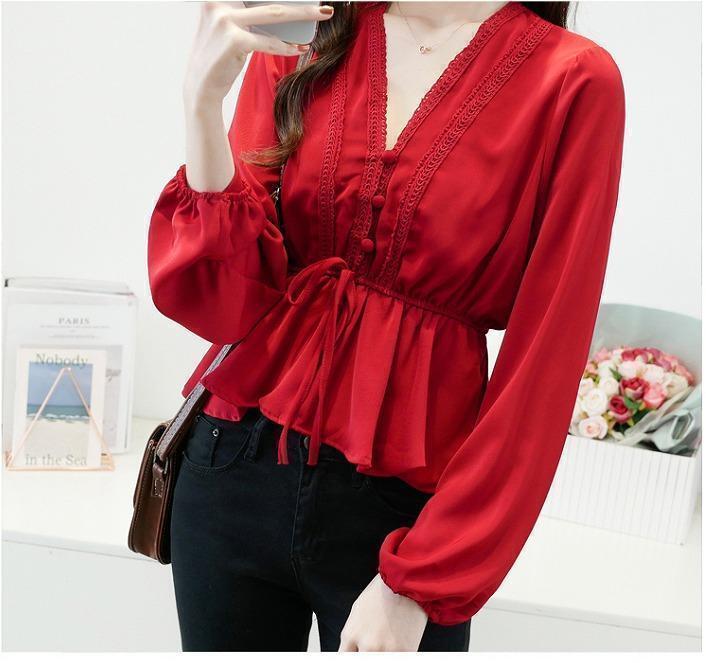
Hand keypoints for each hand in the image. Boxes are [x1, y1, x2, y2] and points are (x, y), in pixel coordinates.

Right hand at [183, 1, 333, 106]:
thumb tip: (284, 9)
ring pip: (275, 13)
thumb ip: (246, 13)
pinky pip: (269, 41)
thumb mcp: (228, 26)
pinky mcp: (234, 40)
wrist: (200, 86)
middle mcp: (218, 2)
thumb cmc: (219, 55)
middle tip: (321, 2)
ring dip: (304, 13)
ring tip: (323, 14)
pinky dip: (287, 46)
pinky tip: (299, 47)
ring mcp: (225, 19)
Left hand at [338, 573, 427, 651]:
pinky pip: (397, 658)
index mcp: (351, 635)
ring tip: (387, 638)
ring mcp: (387, 651)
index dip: (352, 655)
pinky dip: (397, 652)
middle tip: (374, 642)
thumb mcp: (357, 612)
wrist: (406, 583)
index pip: (344, 658)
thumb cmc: (382, 592)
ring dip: (382, 652)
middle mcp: (367, 646)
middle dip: (365, 653)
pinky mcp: (405, 652)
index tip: (357, 652)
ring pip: (379, 660)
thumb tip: (354, 650)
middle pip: (361, 661)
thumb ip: (353, 636)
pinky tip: (398, 639)